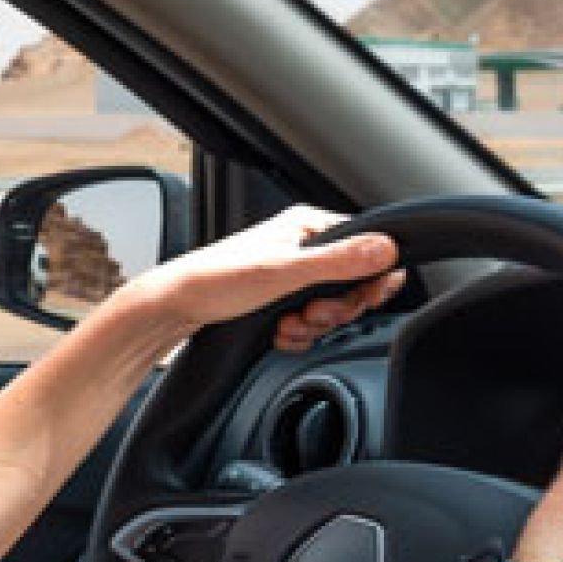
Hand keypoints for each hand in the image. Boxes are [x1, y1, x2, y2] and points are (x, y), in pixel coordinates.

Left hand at [132, 205, 405, 349]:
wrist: (176, 307)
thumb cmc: (217, 279)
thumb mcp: (285, 270)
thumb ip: (338, 261)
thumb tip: (386, 248)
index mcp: (309, 227)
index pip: (367, 248)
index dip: (371, 279)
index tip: (364, 299)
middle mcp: (303, 248)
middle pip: (353, 286)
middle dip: (335, 309)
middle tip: (311, 313)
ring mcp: (292, 276)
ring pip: (331, 310)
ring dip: (313, 325)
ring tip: (287, 322)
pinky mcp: (280, 302)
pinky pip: (310, 325)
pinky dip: (297, 334)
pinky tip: (278, 332)